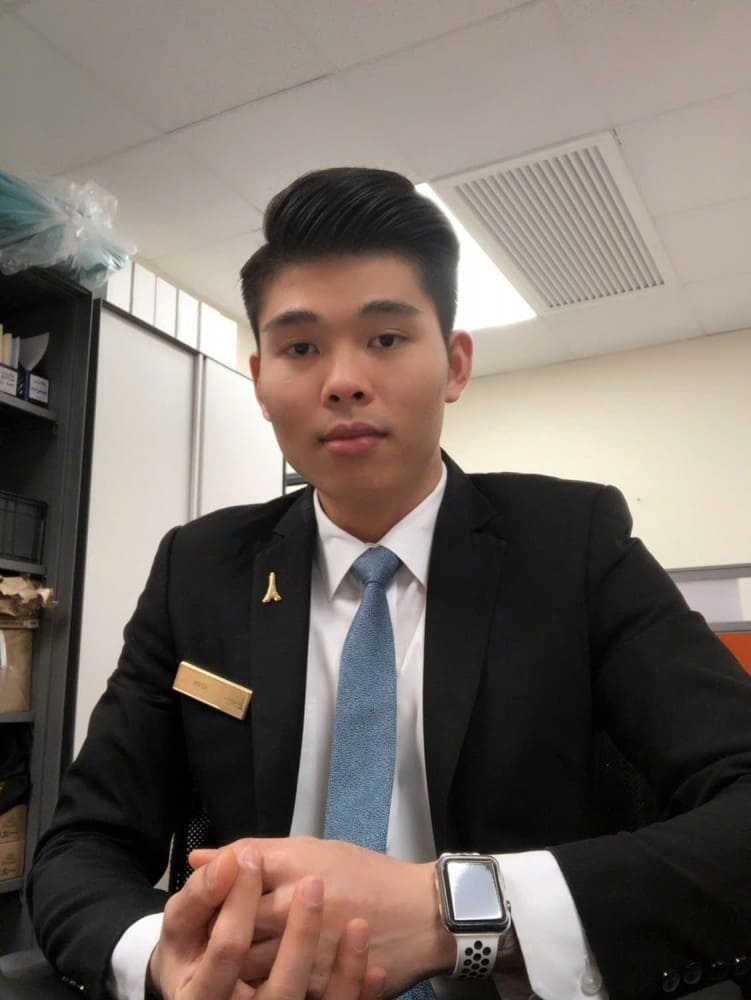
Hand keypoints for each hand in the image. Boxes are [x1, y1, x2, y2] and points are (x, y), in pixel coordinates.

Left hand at [190, 837, 454, 997]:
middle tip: (204, 934)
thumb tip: (199, 858)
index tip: (206, 897)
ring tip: (224, 959)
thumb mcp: (312, 850)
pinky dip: (259, 984)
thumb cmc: (365, 875)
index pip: (235, 877)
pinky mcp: (320, 984)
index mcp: (298, 866)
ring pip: (248, 962)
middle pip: (235, 923)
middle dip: (215, 930)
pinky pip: (276, 989)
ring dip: (232, 962)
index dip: (213, 889)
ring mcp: (310, 949)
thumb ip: (253, 852)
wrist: (422, 915)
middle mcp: (300, 905)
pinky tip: (256, 978)